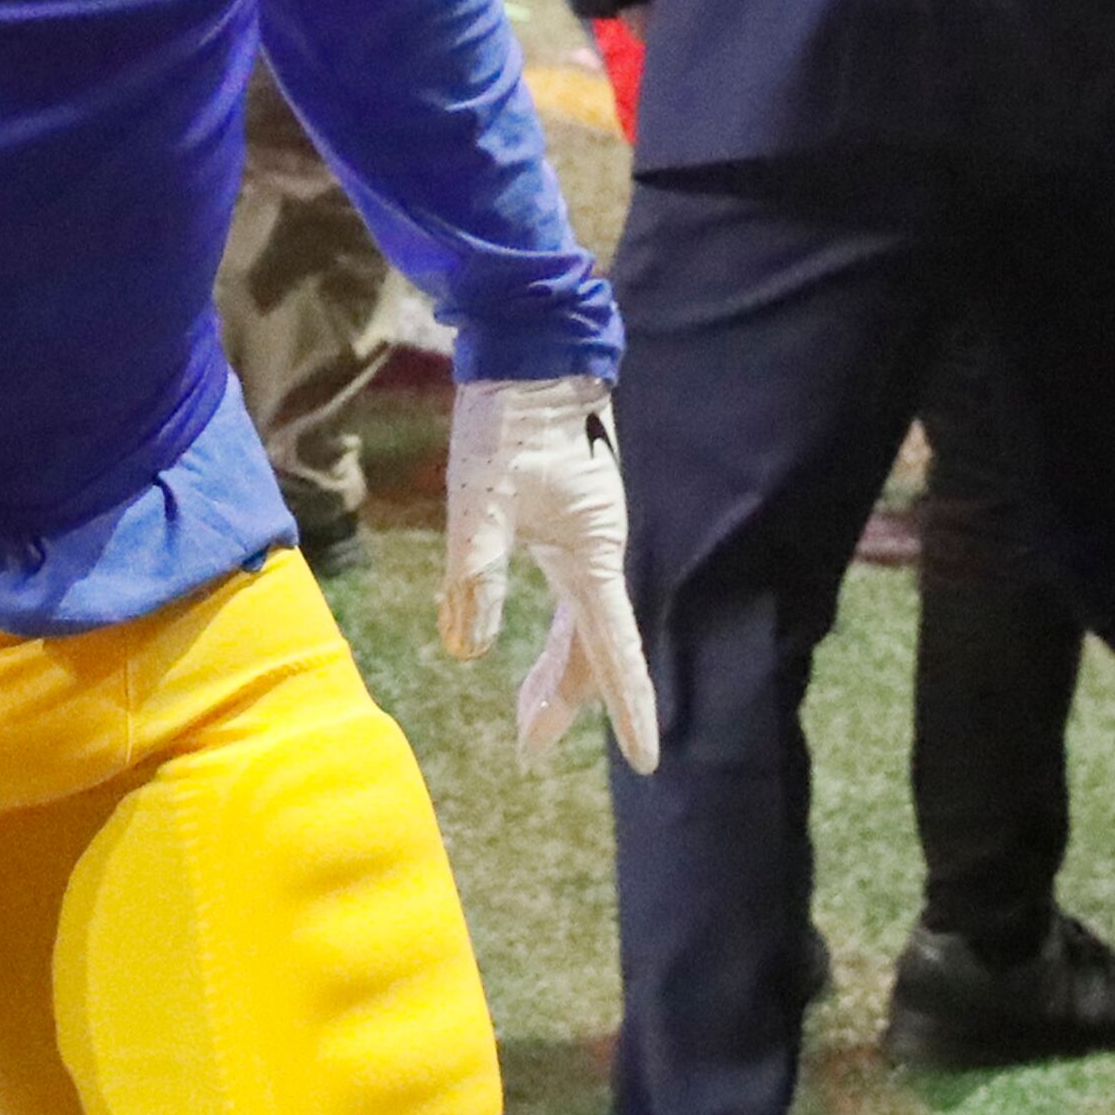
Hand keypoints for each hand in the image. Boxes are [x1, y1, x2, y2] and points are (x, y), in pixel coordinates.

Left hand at [440, 375, 659, 773]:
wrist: (531, 355)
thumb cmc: (508, 420)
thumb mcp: (481, 496)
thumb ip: (476, 571)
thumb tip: (468, 650)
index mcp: (594, 553)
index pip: (613, 649)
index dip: (628, 706)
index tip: (647, 759)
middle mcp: (598, 554)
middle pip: (591, 648)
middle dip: (566, 700)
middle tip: (528, 745)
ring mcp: (585, 541)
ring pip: (579, 627)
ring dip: (554, 673)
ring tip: (526, 718)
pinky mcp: (565, 526)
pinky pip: (566, 598)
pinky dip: (547, 634)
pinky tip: (521, 651)